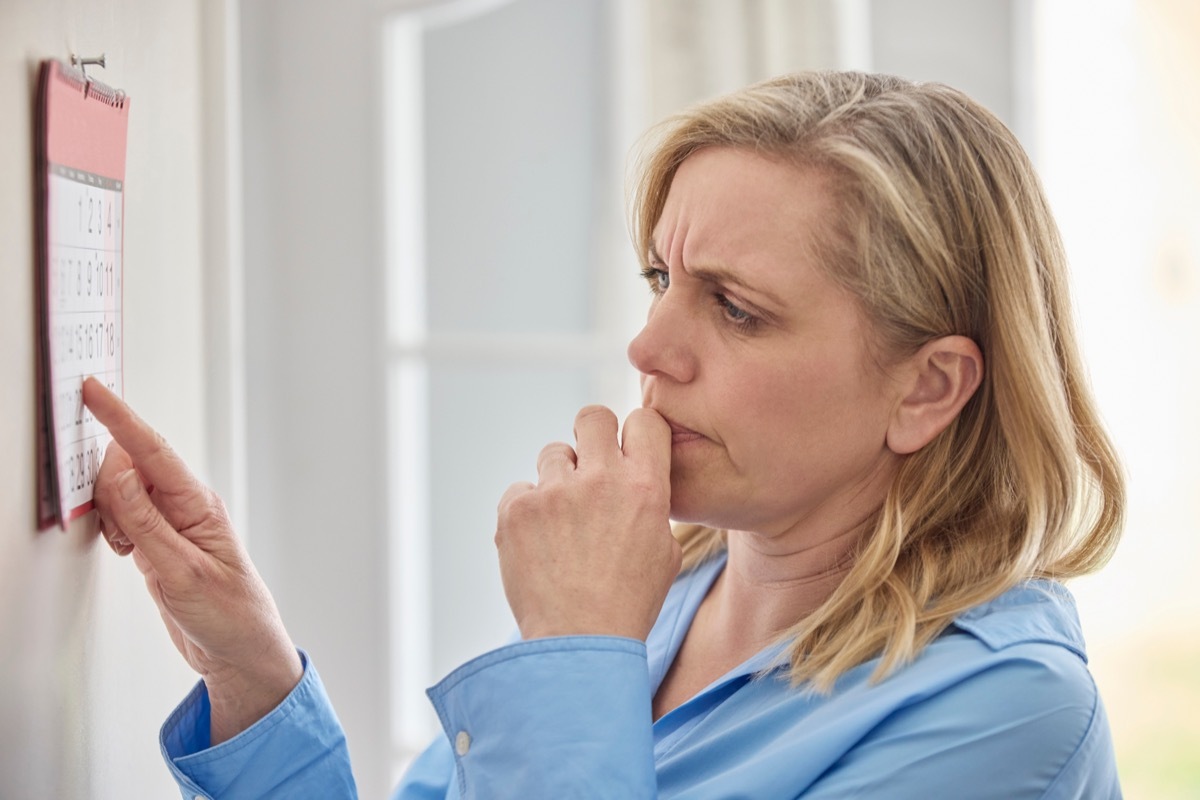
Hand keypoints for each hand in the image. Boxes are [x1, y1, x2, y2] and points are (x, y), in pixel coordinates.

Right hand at [82, 378, 301, 745]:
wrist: (239, 651)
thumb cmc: (228, 613)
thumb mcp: (181, 570)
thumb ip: (144, 520)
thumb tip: (117, 470)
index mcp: (198, 504)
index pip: (152, 450)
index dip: (119, 418)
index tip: (93, 390)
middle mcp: (185, 507)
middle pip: (130, 468)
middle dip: (108, 487)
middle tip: (117, 529)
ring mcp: (170, 524)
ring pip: (121, 495)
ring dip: (110, 515)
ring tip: (127, 551)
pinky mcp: (157, 544)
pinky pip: (123, 519)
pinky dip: (113, 531)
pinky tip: (125, 554)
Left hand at [496, 405, 679, 640]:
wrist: (580, 645)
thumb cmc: (628, 604)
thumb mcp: (665, 552)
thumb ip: (652, 504)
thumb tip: (639, 479)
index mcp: (645, 486)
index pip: (645, 420)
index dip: (636, 434)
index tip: (628, 452)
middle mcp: (600, 480)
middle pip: (592, 416)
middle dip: (593, 436)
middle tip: (590, 468)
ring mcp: (553, 493)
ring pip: (553, 453)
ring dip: (559, 480)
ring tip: (564, 524)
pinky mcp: (515, 510)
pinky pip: (521, 489)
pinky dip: (528, 512)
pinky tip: (540, 545)